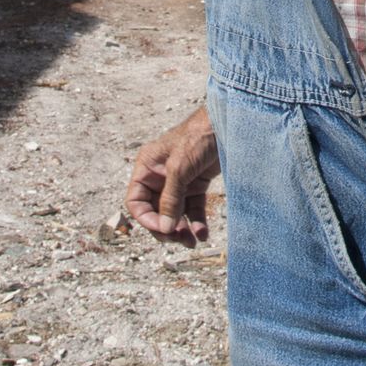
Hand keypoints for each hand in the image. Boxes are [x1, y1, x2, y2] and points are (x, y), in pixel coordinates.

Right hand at [124, 106, 217, 245]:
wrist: (228, 123)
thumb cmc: (199, 136)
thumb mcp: (180, 168)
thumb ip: (170, 199)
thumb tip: (165, 228)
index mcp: (147, 168)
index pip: (136, 202)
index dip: (146, 219)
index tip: (163, 230)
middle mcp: (160, 176)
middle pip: (155, 211)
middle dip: (166, 228)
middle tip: (179, 240)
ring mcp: (179, 181)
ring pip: (175, 213)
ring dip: (182, 229)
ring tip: (192, 241)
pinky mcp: (197, 183)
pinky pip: (193, 209)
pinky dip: (197, 223)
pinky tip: (203, 234)